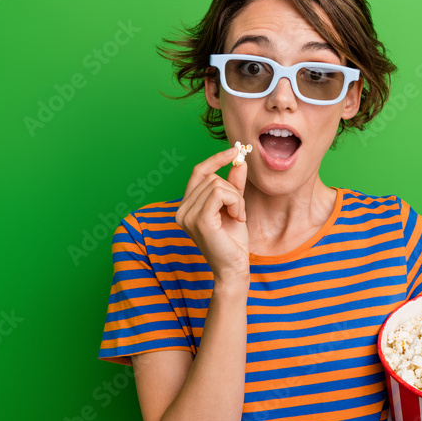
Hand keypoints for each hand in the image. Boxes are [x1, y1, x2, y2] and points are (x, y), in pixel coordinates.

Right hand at [174, 146, 249, 283]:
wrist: (235, 268)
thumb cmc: (233, 242)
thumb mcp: (234, 207)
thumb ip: (234, 184)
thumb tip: (239, 160)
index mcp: (186, 206)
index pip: (198, 172)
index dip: (216, 159)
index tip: (236, 151)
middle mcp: (182, 210)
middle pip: (212, 178)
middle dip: (233, 190)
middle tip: (238, 211)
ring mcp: (188, 216)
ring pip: (218, 184)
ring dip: (236, 199)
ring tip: (237, 217)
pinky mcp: (199, 220)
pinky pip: (221, 193)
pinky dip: (235, 203)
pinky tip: (237, 218)